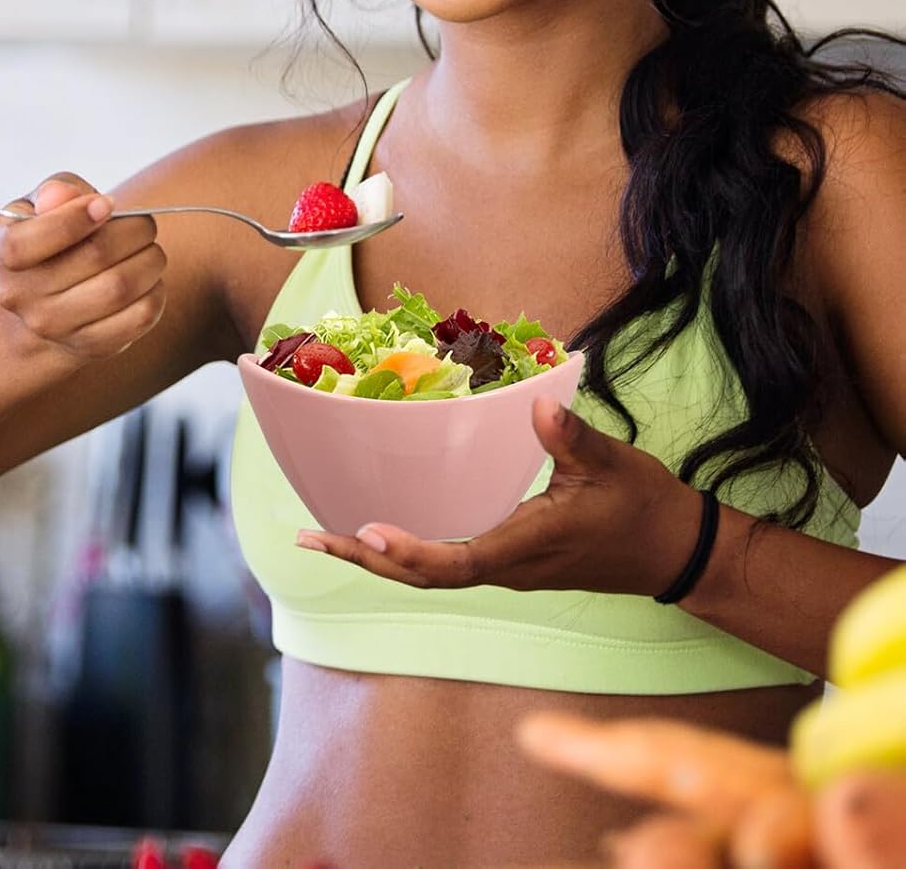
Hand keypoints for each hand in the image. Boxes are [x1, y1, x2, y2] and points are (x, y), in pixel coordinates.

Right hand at [0, 173, 166, 366]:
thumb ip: (56, 191)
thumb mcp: (43, 204)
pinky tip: (149, 279)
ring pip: (120, 288)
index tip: (107, 204)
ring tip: (150, 249)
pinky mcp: (88, 346)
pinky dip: (155, 292)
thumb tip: (63, 196)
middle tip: (145, 223)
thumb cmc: (51, 235)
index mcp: (2, 248)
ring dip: (150, 260)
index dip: (74, 219)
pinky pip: (138, 317)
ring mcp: (52, 326)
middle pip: (94, 256)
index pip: (27, 243)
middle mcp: (19, 294)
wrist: (45, 300)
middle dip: (133, 230)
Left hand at [296, 396, 706, 597]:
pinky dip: (403, 550)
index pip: (456, 563)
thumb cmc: (642, 505)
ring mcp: (504, 567)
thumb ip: (572, 438)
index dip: (409, 552)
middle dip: (363, 560)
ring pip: (428, 574)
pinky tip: (374, 531)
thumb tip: (539, 406)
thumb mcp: (612, 464)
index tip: (365, 533)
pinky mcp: (505, 559)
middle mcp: (505, 566)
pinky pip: (444, 563)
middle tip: (308, 538)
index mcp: (525, 547)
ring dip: (374, 559)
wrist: (675, 550)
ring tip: (321, 538)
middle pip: (422, 576)